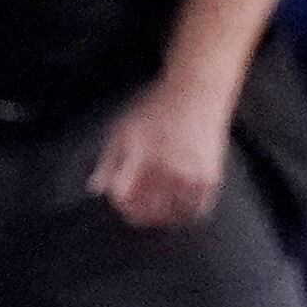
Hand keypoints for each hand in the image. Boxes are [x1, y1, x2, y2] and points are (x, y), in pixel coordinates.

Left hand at [87, 70, 232, 230]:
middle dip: (137, 212)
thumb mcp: (123, 128)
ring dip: (161, 216)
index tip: (120, 198)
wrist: (197, 90)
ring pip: (171, 216)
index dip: (118, 201)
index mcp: (142, 157)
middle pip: (146, 212)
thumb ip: (109, 160)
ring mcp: (191, 176)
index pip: (123, 197)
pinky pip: (196, 211)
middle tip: (137, 206)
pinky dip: (186, 213)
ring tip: (157, 207)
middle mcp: (167, 169)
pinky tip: (178, 205)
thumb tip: (96, 189)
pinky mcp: (210, 178)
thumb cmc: (156, 107)